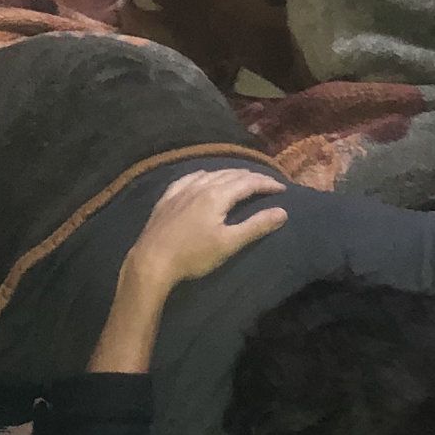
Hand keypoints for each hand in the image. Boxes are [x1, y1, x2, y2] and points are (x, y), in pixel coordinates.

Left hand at [127, 167, 286, 290]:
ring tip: (241, 179)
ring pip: (211, 174)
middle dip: (252, 177)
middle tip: (267, 183)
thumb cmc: (193, 255)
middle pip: (231, 175)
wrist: (152, 260)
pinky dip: (204, 175)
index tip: (282, 188)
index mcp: (217, 195)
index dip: (267, 183)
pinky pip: (189, 178)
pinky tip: (203, 177)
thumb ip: (256, 226)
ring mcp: (181, 190)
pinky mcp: (167, 198)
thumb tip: (282, 212)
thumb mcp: (229, 243)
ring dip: (230, 174)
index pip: (248, 182)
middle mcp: (200, 186)